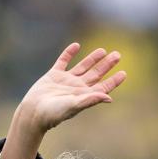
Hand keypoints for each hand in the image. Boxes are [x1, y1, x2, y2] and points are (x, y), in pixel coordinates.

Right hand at [0, 43, 125, 158]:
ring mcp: (65, 81)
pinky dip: (69, 53)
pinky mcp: (53, 75)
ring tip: (103, 50)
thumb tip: (109, 98)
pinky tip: (76, 46)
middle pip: (96, 74)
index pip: (103, 87)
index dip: (114, 80)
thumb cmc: (53, 113)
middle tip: (118, 55)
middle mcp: (77, 87)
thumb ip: (90, 100)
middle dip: (106, 65)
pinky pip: (63, 61)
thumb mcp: (74, 106)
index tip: (124, 73)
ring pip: (82, 67)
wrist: (33, 111)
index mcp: (84, 96)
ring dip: (92, 58)